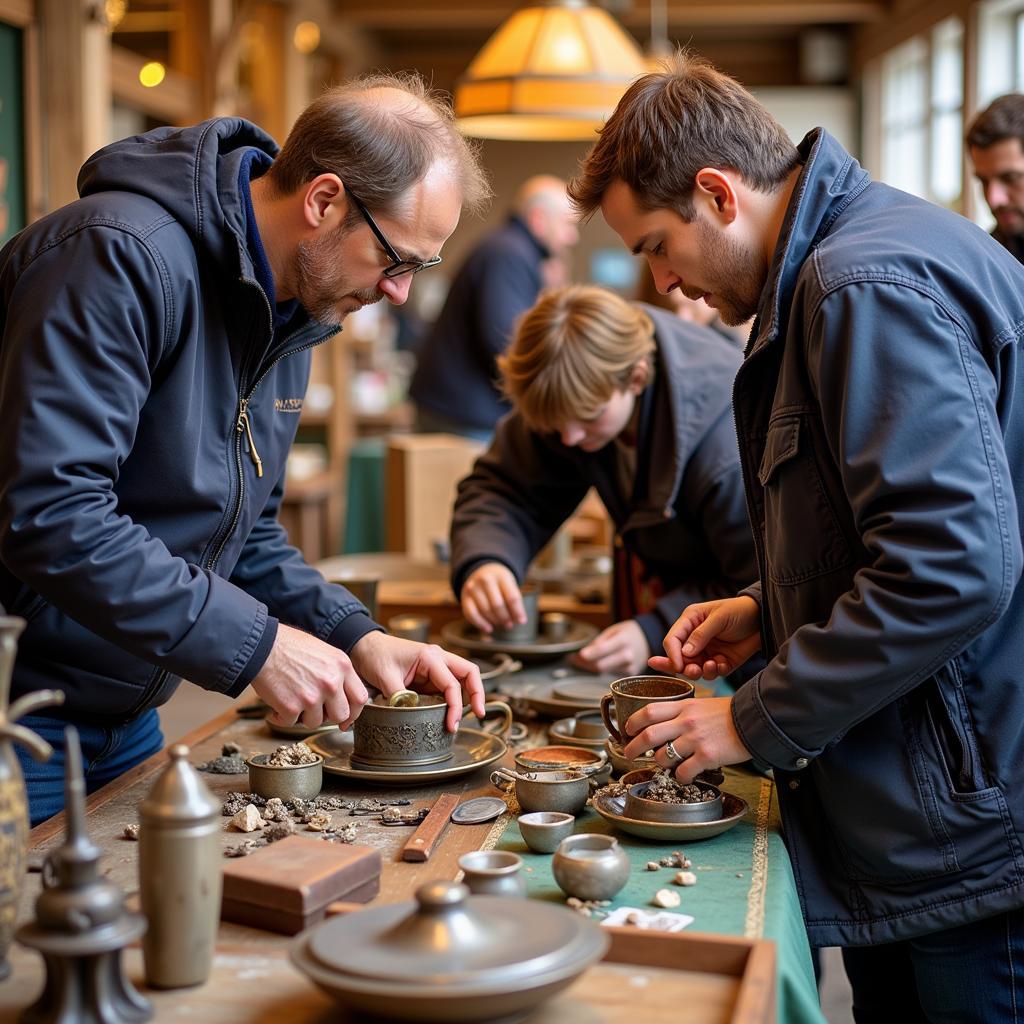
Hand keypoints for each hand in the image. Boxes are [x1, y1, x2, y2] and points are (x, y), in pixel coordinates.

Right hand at [251, 623, 368, 729]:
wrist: (261, 646)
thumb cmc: (290, 647)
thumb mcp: (325, 653)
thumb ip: (338, 674)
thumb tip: (344, 699)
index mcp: (342, 666)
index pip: (360, 698)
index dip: (354, 712)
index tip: (346, 719)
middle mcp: (331, 682)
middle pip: (341, 715)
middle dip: (328, 717)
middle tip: (315, 711)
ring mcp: (312, 696)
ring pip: (316, 722)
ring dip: (303, 716)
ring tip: (293, 700)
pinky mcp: (292, 707)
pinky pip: (292, 723)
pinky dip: (282, 718)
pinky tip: (278, 706)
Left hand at [349, 631, 486, 731]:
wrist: (365, 647)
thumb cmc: (376, 655)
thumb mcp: (385, 676)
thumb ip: (399, 696)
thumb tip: (410, 714)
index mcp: (430, 656)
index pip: (452, 683)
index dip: (456, 706)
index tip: (452, 724)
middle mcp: (438, 658)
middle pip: (470, 673)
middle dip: (478, 694)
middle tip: (480, 714)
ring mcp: (435, 666)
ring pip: (463, 678)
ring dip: (468, 695)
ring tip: (464, 716)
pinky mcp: (430, 675)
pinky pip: (449, 685)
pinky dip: (455, 697)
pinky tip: (451, 711)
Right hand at [461, 563, 524, 632]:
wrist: (482, 572)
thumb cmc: (500, 584)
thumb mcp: (510, 585)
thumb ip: (514, 601)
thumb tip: (519, 621)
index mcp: (501, 576)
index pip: (512, 597)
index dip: (518, 612)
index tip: (521, 622)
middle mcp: (486, 580)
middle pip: (497, 604)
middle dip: (505, 617)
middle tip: (510, 625)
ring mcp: (473, 588)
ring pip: (485, 609)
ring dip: (495, 621)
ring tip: (502, 625)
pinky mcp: (465, 597)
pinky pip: (471, 614)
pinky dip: (481, 624)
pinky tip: (489, 629)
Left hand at [572, 619, 648, 674]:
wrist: (647, 641)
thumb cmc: (627, 633)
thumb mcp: (613, 631)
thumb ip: (598, 642)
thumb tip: (582, 655)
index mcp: (623, 640)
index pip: (601, 650)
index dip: (587, 655)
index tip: (576, 656)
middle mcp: (628, 655)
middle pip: (600, 666)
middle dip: (585, 664)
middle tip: (574, 660)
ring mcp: (630, 667)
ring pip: (603, 672)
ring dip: (591, 667)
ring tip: (584, 660)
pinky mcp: (630, 675)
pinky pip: (610, 674)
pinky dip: (602, 670)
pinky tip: (599, 663)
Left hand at [622, 696, 750, 783]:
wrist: (756, 720)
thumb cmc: (730, 714)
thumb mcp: (701, 705)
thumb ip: (683, 713)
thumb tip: (665, 725)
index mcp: (683, 707)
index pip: (649, 711)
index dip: (633, 721)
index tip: (628, 729)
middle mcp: (686, 722)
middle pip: (649, 735)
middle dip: (633, 747)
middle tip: (629, 754)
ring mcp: (695, 739)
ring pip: (663, 756)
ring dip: (660, 763)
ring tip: (666, 765)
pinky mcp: (707, 756)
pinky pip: (684, 772)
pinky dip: (680, 778)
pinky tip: (685, 777)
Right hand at [649, 596, 760, 680]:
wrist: (764, 619)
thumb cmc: (740, 611)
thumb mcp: (720, 618)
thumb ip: (701, 634)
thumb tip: (684, 652)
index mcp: (690, 622)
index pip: (672, 640)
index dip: (672, 654)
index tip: (678, 665)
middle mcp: (695, 638)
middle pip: (680, 658)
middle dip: (684, 667)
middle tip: (693, 671)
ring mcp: (707, 651)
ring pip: (694, 669)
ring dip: (701, 671)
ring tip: (712, 665)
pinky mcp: (720, 662)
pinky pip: (712, 673)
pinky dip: (716, 671)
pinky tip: (723, 662)